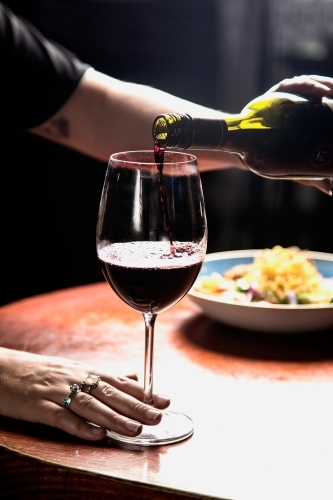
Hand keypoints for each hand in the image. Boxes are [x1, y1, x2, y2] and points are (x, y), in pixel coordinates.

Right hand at [0, 347, 169, 440]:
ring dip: (114, 418)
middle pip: (109, 393)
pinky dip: (80, 427)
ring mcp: (56, 392)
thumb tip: (133, 377)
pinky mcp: (38, 407)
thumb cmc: (40, 371)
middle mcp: (74, 379)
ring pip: (90, 406)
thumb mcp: (73, 369)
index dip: (142, 392)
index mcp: (84, 371)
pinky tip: (97, 435)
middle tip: (158, 416)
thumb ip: (103, 376)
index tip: (164, 400)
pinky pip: (61, 418)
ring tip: (135, 429)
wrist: (1, 369)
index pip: (118, 382)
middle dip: (136, 406)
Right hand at [267, 75, 332, 195]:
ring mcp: (288, 95)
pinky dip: (307, 85)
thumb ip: (313, 175)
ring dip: (323, 85)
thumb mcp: (296, 165)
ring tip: (330, 91)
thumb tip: (330, 189)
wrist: (246, 149)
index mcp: (309, 115)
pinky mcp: (277, 93)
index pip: (327, 101)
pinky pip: (293, 85)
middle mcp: (300, 102)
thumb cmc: (274, 154)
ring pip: (310, 84)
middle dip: (332, 89)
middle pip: (322, 90)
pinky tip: (317, 92)